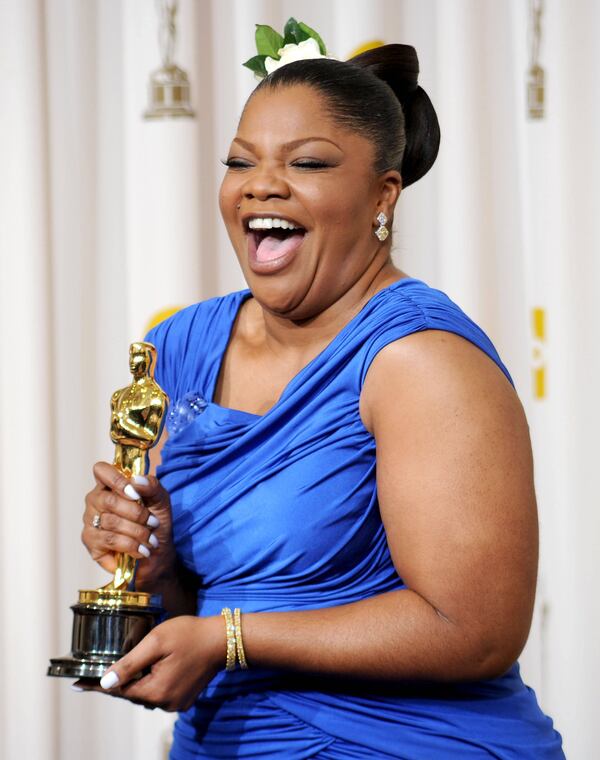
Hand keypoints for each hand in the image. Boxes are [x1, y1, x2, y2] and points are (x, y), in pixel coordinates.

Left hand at [75, 616, 224, 710]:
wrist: (222, 639)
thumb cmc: (189, 634)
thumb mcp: (156, 642)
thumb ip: (130, 663)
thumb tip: (106, 682)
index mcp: (156, 690)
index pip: (118, 690)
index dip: (97, 685)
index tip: (76, 685)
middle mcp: (165, 703)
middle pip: (131, 693)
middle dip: (118, 681)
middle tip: (101, 668)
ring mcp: (176, 703)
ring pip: (145, 694)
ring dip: (136, 681)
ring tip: (128, 665)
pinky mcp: (184, 699)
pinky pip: (159, 693)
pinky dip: (151, 683)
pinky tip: (151, 668)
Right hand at [82, 462, 175, 585]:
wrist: (157, 553)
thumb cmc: (155, 522)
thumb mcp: (161, 500)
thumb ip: (151, 485)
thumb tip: (136, 480)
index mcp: (110, 485)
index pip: (101, 470)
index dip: (117, 480)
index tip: (135, 494)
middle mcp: (96, 501)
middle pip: (108, 500)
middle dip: (137, 514)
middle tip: (153, 523)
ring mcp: (91, 522)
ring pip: (111, 522)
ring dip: (138, 532)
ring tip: (150, 539)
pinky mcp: (91, 543)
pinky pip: (109, 540)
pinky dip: (131, 545)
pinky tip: (141, 550)